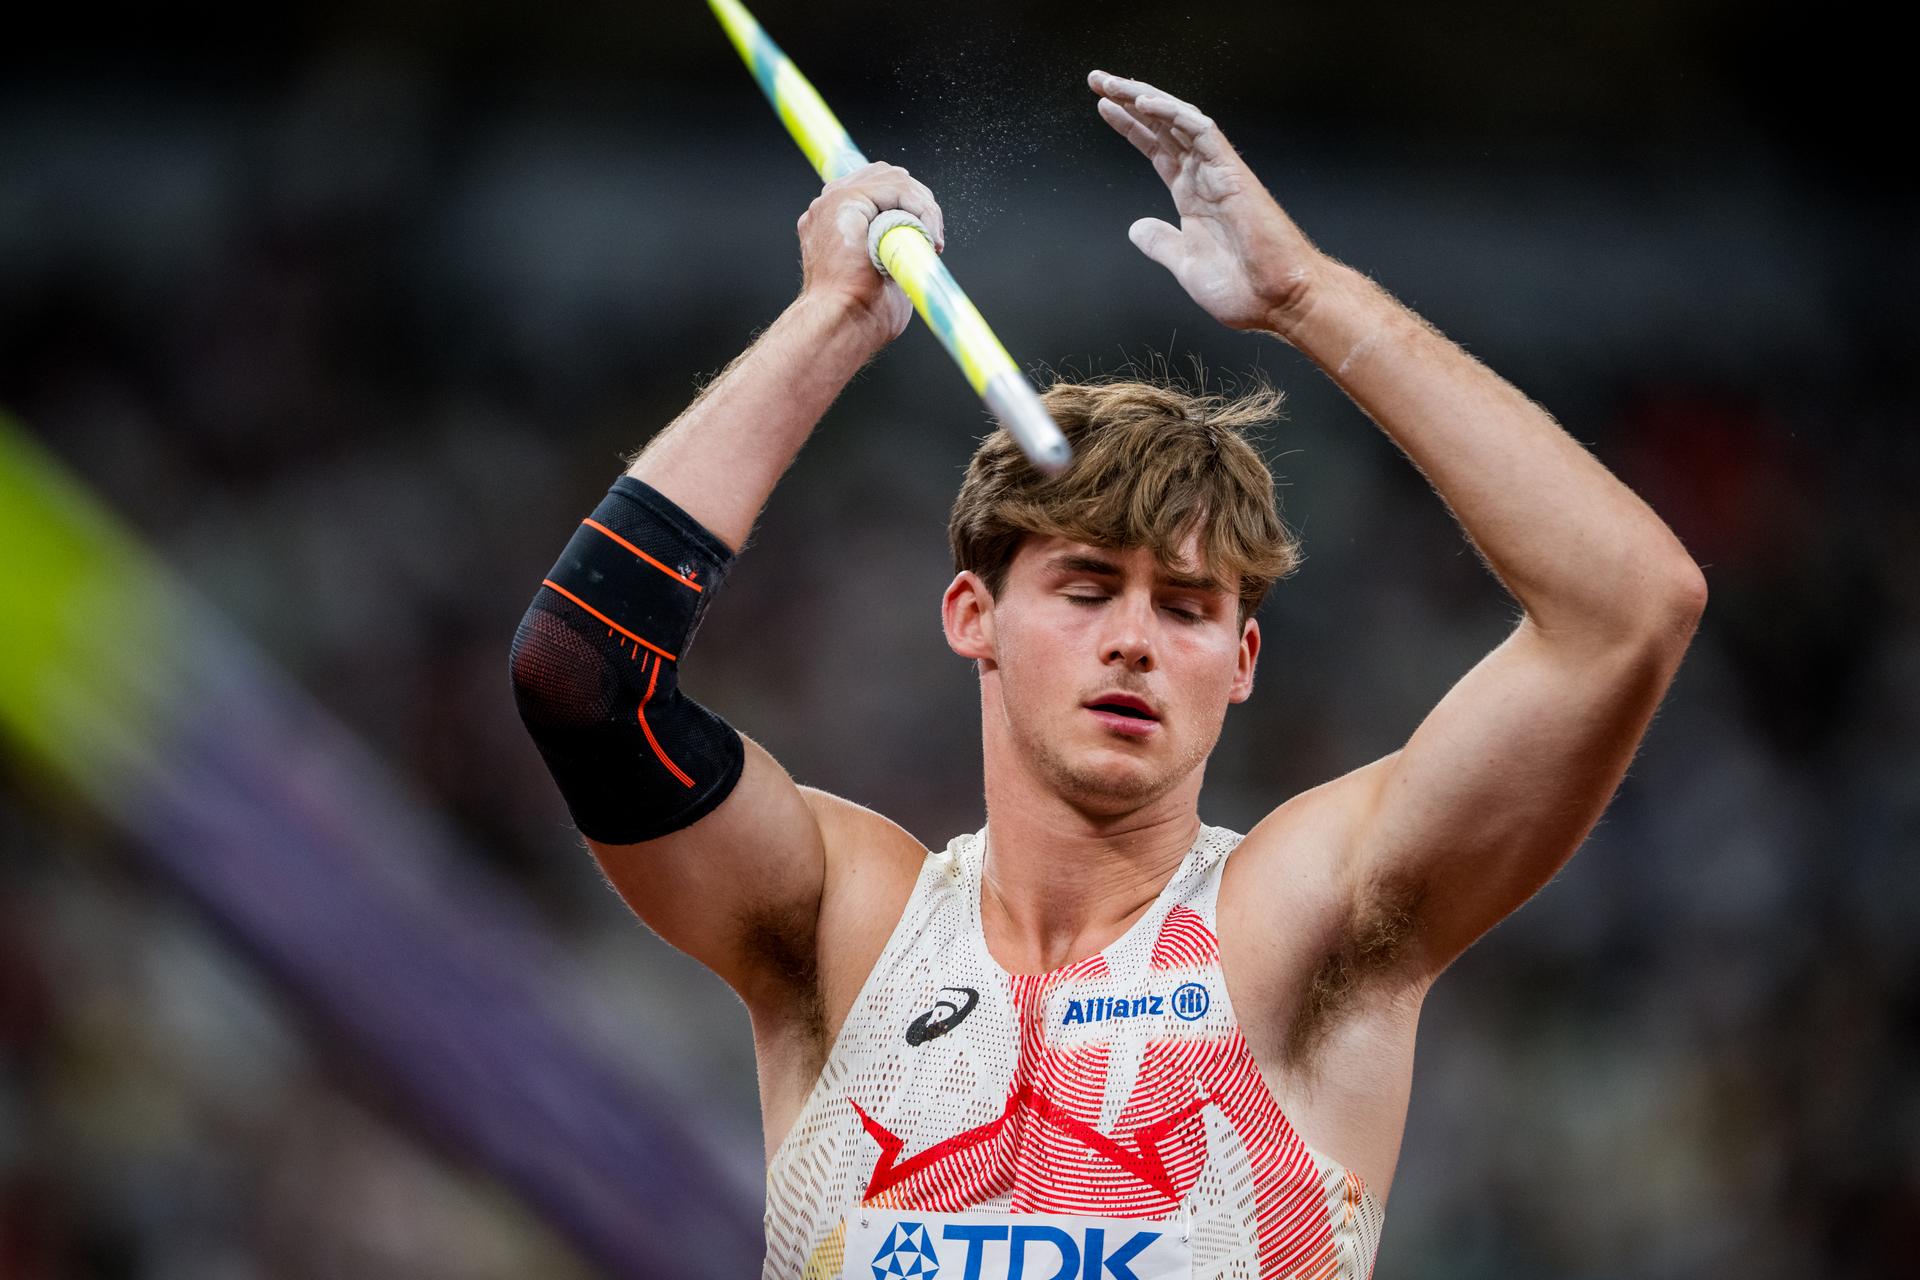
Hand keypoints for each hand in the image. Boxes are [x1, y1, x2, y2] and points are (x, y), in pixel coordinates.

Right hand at [796, 162, 945, 350]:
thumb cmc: (862, 315)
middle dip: (920, 202)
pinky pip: (896, 188)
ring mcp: (832, 201)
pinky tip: (925, 235)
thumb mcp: (883, 276)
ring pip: (894, 179)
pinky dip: (920, 207)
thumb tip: (919, 249)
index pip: (879, 189)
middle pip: (886, 176)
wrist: (842, 324)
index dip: (910, 206)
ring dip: (923, 206)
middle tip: (934, 240)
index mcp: (835, 223)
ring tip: (931, 240)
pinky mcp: (844, 201)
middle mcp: (829, 207)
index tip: (928, 241)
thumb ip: (893, 252)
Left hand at [1089, 71, 1322, 336]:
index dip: (1131, 126)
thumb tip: (1137, 228)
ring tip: (1112, 84)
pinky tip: (1146, 103)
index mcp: (1192, 196)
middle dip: (1129, 100)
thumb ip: (1161, 243)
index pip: (1157, 148)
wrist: (1277, 300)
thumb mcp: (1184, 264)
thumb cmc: (1242, 287)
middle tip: (1097, 80)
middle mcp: (1203, 176)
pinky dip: (1174, 114)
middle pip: (1163, 126)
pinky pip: (1203, 131)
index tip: (1104, 108)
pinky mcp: (1232, 172)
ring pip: (1179, 119)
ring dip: (1145, 97)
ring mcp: (1218, 171)